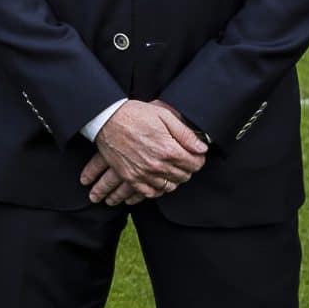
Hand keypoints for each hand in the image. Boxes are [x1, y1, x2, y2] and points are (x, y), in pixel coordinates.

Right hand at [79, 99, 206, 203]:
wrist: (106, 119)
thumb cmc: (135, 114)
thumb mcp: (163, 115)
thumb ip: (185, 133)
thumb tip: (202, 148)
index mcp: (169, 149)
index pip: (196, 164)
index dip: (198, 158)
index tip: (195, 154)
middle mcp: (157, 165)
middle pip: (184, 176)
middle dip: (186, 168)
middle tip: (182, 159)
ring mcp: (143, 173)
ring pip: (169, 186)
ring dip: (173, 178)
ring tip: (170, 168)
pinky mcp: (130, 177)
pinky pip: (150, 193)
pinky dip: (157, 189)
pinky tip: (157, 180)